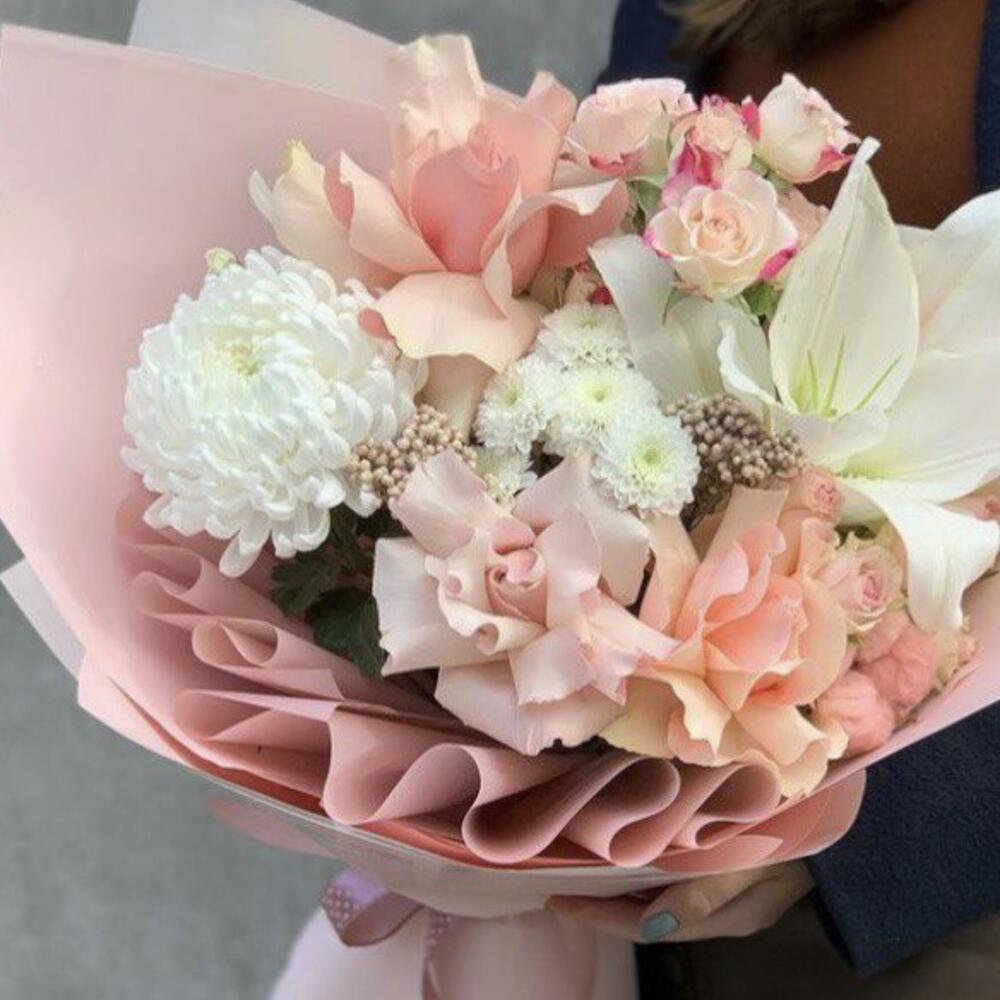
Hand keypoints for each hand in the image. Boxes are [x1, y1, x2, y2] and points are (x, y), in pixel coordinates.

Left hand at [549, 862, 812, 942]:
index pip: (644, 925)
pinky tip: (627, 850)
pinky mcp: (727, 870)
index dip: (599, 916)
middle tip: (556, 880)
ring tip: (580, 865)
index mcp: (721, 916)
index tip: (559, 899)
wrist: (849, 826)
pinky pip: (674, 879)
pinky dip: (645, 870)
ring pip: (657, 898)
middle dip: (600, 904)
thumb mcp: (758, 865)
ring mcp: (722, 891)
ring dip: (619, 887)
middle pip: (644, 917)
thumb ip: (708, 893)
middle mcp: (716, 911)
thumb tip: (653, 925)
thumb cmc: (799, 838)